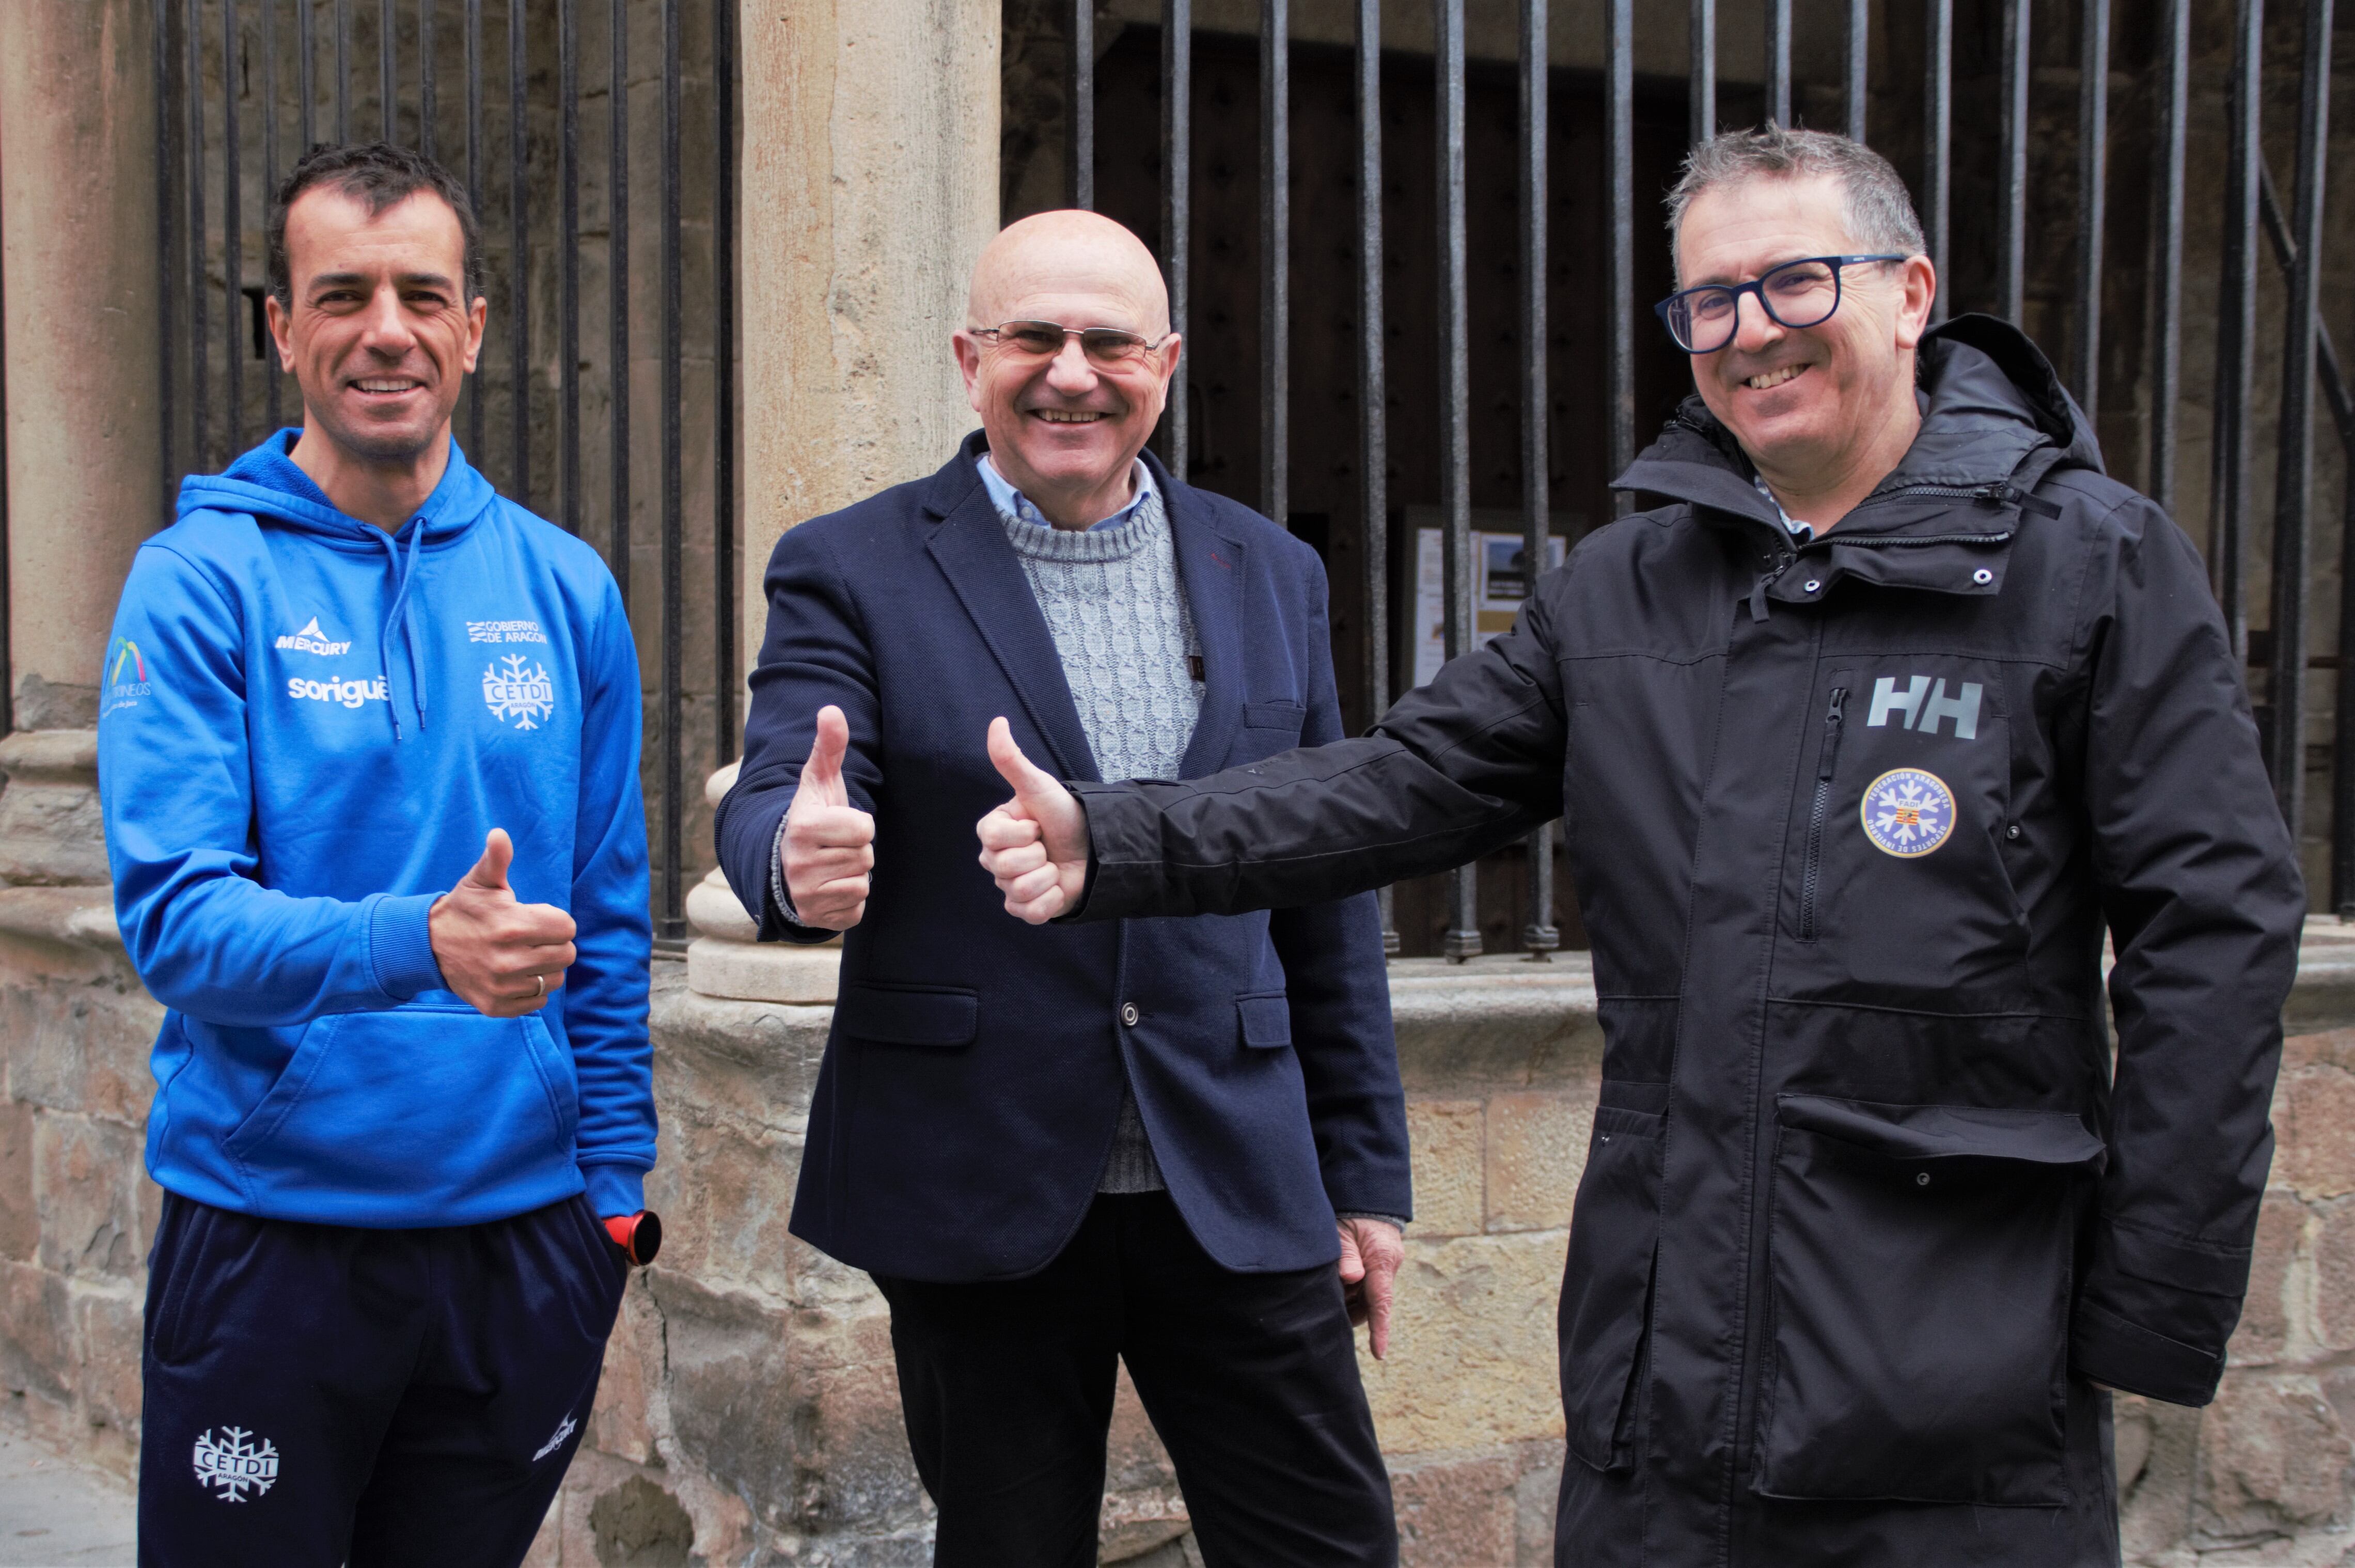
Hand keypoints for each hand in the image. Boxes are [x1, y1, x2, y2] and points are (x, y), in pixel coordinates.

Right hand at [429, 829, 576, 1017]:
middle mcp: (509, 960)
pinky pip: (538, 1002)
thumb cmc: (464, 909)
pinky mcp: (496, 1006)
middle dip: (554, 943)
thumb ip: (496, 858)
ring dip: (546, 967)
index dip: (555, 920)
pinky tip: (516, 974)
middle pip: (566, 955)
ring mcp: (502, 987)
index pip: (567, 928)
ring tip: (524, 954)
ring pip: (555, 979)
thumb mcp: (479, 880)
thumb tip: (500, 835)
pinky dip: (532, 989)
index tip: (535, 918)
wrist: (428, 945)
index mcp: (512, 926)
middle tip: (532, 937)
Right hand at [782, 705, 875, 929]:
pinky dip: (850, 899)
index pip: (863, 828)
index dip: (857, 824)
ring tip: (831, 865)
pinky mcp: (818, 919)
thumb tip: (831, 709)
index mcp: (802, 828)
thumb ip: (829, 747)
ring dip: (854, 873)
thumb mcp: (818, 781)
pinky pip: (857, 909)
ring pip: (862, 882)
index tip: (837, 824)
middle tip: (834, 847)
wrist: (783, 864)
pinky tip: (831, 887)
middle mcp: (798, 864)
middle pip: (865, 856)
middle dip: (856, 849)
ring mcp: (806, 896)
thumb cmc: (811, 818)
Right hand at [975, 718, 1088, 922]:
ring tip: (1056, 865)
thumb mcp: (1039, 786)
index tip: (1037, 825)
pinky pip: (1029, 913)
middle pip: (1004, 867)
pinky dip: (1050, 901)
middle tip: (1049, 846)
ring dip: (1048, 877)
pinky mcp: (1026, 909)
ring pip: (1018, 891)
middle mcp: (996, 860)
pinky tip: (1059, 886)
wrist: (1097, 846)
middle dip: (1038, 855)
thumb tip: (997, 721)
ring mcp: (1009, 886)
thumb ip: (1011, 759)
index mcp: (994, 831)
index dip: (1022, 833)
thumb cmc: (1065, 815)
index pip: (993, 838)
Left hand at [1337, 1217, 1404, 1359]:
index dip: (1381, 1330)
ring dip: (1349, 1302)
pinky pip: (1365, 1288)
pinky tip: (1335, 1287)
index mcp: (1382, 1261)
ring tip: (1328, 1297)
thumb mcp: (1344, 1232)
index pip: (1382, 1302)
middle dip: (1351, 1312)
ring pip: (1366, 1297)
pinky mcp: (1377, 1266)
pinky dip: (1351, 1292)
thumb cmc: (1353, 1215)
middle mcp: (1386, 1268)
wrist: (1367, 1197)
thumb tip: (1351, 1278)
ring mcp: (1383, 1267)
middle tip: (1327, 1314)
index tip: (1380, 1354)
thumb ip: (1347, 1255)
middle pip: (1371, 1304)